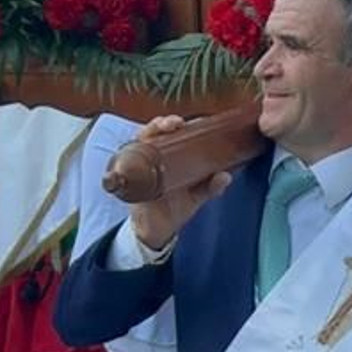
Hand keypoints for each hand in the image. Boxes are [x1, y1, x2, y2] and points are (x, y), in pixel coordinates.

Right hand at [127, 116, 231, 253]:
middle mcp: (156, 155)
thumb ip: (211, 187)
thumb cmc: (176, 206)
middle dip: (165, 122)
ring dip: (150, 130)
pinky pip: (125, 160)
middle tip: (177, 123)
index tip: (198, 121)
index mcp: (174, 156)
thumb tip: (226, 176)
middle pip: (157, 130)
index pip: (177, 132)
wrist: (157, 230)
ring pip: (141, 138)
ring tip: (162, 128)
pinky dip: (128, 152)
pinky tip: (138, 145)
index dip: (185, 123)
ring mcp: (141, 163)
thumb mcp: (196, 196)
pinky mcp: (130, 176)